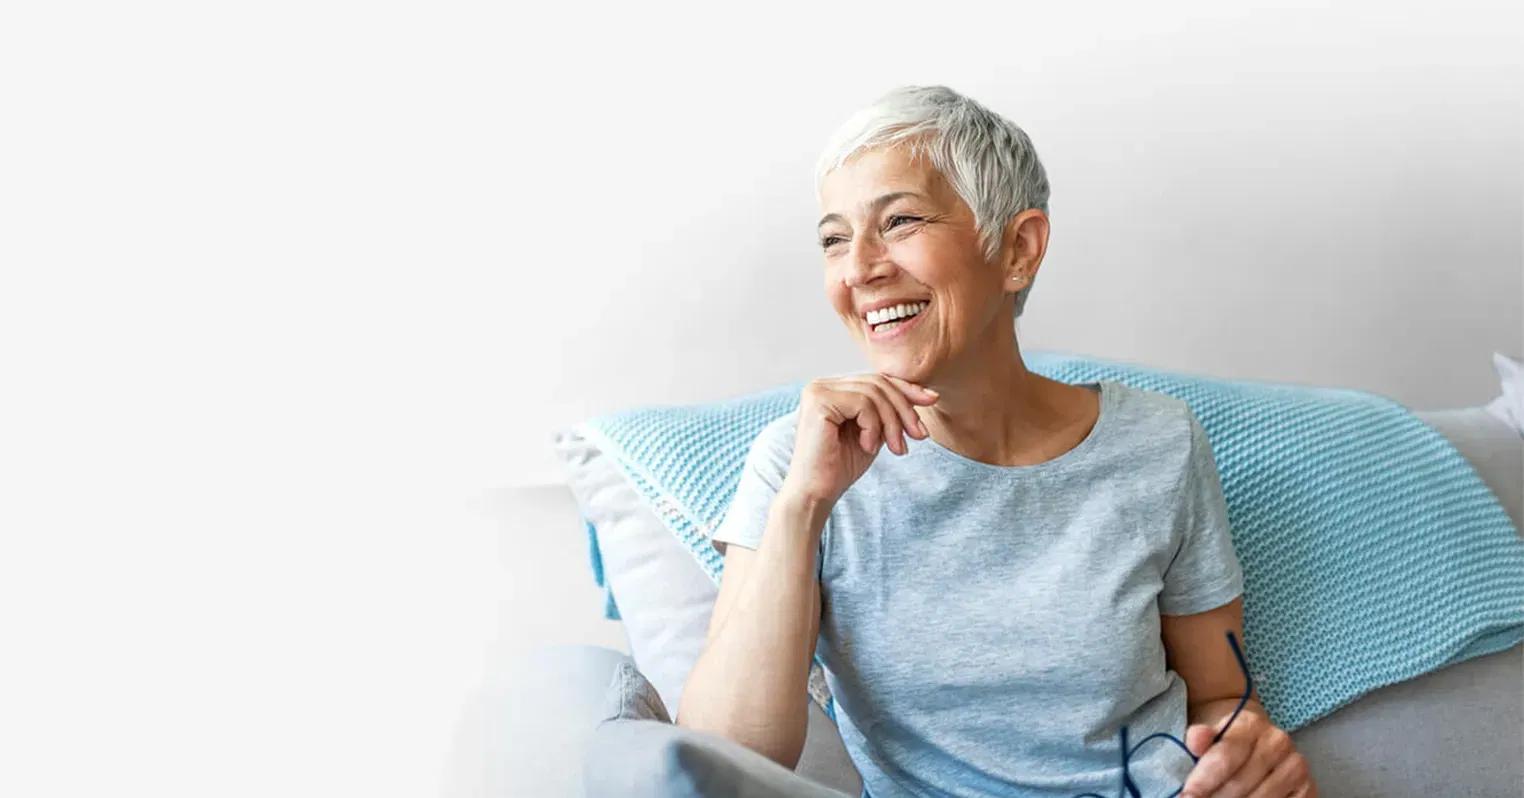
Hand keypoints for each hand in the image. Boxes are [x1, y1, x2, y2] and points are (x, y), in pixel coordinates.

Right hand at [779, 373, 938, 506]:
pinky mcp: (819, 401)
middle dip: (904, 409)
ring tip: (895, 449)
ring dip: (892, 423)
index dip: (906, 388)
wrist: (816, 494)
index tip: (932, 400)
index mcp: (833, 389)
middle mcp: (822, 385)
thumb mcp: (874, 433)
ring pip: (874, 392)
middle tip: (919, 436)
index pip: (876, 379)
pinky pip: (863, 403)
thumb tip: (924, 393)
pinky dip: (873, 426)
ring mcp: (818, 391)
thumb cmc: (840, 468)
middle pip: (878, 382)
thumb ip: (888, 412)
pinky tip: (868, 447)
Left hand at [1181, 710, 1315, 797]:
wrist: (1253, 739)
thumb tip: (1195, 740)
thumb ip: (1199, 738)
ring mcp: (1296, 766)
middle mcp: (1278, 741)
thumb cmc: (1224, 740)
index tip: (1187, 796)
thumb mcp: (1208, 734)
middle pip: (1241, 784)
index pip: (1225, 757)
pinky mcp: (1308, 787)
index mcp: (1251, 723)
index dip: (1203, 781)